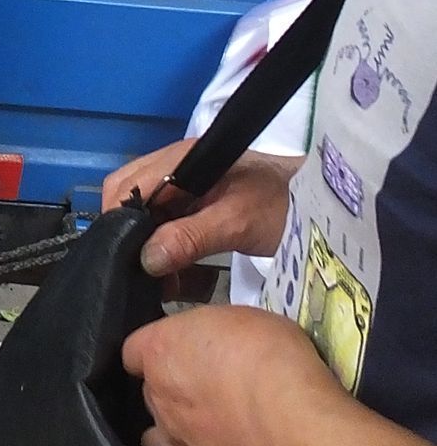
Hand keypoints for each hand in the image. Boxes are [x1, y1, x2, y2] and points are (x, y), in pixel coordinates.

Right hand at [102, 137, 297, 279]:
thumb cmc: (283, 205)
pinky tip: (176, 281)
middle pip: (132, 198)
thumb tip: (145, 259)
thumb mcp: (237, 222)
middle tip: (138, 275)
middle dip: (129, 236)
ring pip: (150, 216)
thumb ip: (191, 236)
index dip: (118, 220)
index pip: (127, 183)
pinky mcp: (202, 208)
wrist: (327, 206)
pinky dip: (169, 253)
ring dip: (150, 249)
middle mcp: (178, 168)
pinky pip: (170, 228)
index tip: (120, 259)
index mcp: (182, 159)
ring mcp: (190, 188)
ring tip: (157, 286)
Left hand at [125, 304, 343, 445]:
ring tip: (202, 435)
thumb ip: (212, 338)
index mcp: (160, 352)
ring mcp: (177, 445)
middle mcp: (159, 400)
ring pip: (156, 443)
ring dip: (173, 437)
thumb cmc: (269, 356)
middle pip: (150, 395)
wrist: (294, 424)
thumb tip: (213, 351)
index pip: (135, 351)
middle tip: (207, 392)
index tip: (179, 352)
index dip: (157, 352)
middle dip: (171, 393)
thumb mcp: (240, 320)